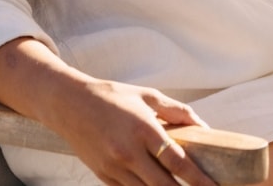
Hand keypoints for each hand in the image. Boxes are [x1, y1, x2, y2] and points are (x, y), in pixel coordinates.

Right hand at [52, 76, 215, 185]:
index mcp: (143, 129)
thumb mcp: (146, 95)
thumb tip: (203, 127)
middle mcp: (129, 152)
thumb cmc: (112, 96)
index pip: (177, 161)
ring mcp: (114, 168)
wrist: (69, 103)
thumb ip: (176, 111)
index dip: (199, 179)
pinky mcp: (103, 177)